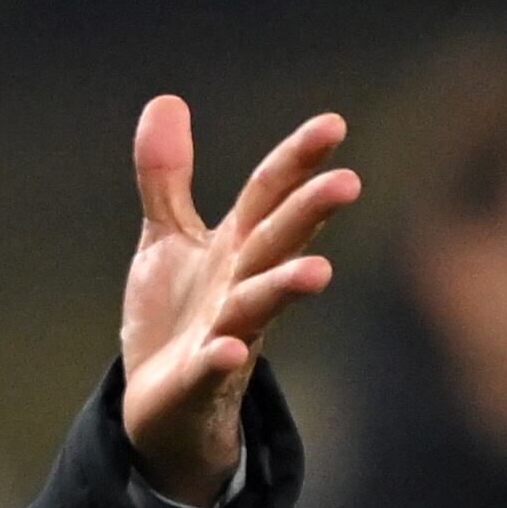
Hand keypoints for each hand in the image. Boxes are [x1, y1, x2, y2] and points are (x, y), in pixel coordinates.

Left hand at [120, 98, 359, 505]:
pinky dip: (221, 360)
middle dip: (307, 216)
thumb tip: (165, 100)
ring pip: (259, 307)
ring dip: (285, 288)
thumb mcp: (166, 240)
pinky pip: (213, 370)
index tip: (332, 125)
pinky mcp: (199, 381)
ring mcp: (225, 334)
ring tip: (316, 273)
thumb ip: (166, 177)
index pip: (269, 195)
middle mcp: (240, 286)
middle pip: (276, 244)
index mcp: (236, 247)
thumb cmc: (176, 319)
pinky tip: (228, 351)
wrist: (159, 407)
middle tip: (346, 184)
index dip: (296, 162)